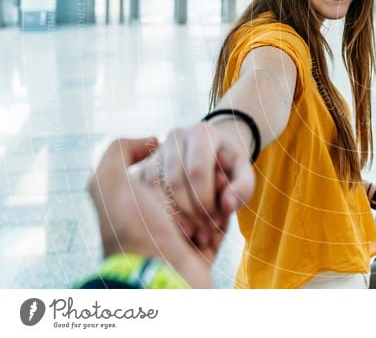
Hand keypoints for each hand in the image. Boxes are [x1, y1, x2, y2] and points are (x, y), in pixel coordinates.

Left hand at [87, 138, 224, 287]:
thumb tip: (153, 138)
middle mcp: (164, 205)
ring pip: (215, 187)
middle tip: (189, 205)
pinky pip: (228, 208)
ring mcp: (190, 221)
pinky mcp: (211, 235)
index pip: (173, 162)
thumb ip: (119, 150)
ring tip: (205, 220)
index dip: (177, 168)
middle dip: (199, 187)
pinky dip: (226, 212)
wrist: (160, 276)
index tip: (170, 180)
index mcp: (142, 192)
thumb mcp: (109, 182)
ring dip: (214, 200)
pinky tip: (217, 224)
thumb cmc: (134, 229)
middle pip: (198, 173)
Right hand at [138, 121, 254, 251]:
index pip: (197, 170)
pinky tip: (177, 230)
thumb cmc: (229, 168)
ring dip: (173, 216)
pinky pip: (144, 194)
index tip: (216, 221)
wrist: (213, 155)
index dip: (205, 200)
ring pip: (155, 188)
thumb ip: (242, 188)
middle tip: (204, 233)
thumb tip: (227, 205)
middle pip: (174, 180)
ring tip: (193, 234)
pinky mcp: (143, 167)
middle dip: (190, 211)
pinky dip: (160, 214)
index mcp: (202, 133)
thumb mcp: (244, 175)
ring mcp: (156, 151)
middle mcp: (175, 137)